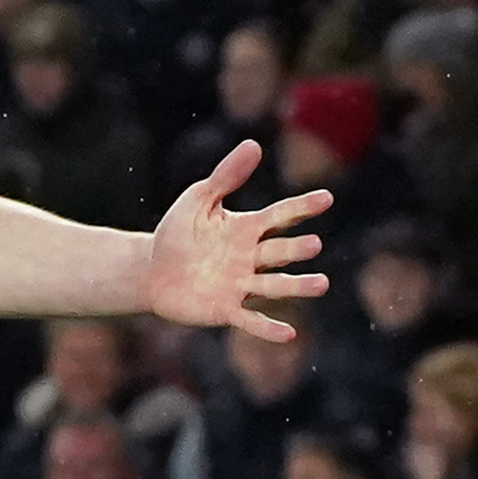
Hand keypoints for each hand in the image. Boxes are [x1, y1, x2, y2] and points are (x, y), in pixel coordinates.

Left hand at [139, 140, 328, 343]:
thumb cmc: (178, 233)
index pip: (280, 216)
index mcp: (247, 229)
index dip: (301, 208)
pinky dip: (268, 328)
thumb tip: (253, 144)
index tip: (326, 198)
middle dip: (296, 250)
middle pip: (280, 253)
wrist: (152, 271)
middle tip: (313, 245)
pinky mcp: (225, 310)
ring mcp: (241, 285)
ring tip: (321, 284)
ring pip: (274, 287)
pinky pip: (250, 321)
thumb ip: (226, 177)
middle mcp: (251, 258)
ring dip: (297, 287)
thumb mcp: (198, 200)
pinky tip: (289, 334)